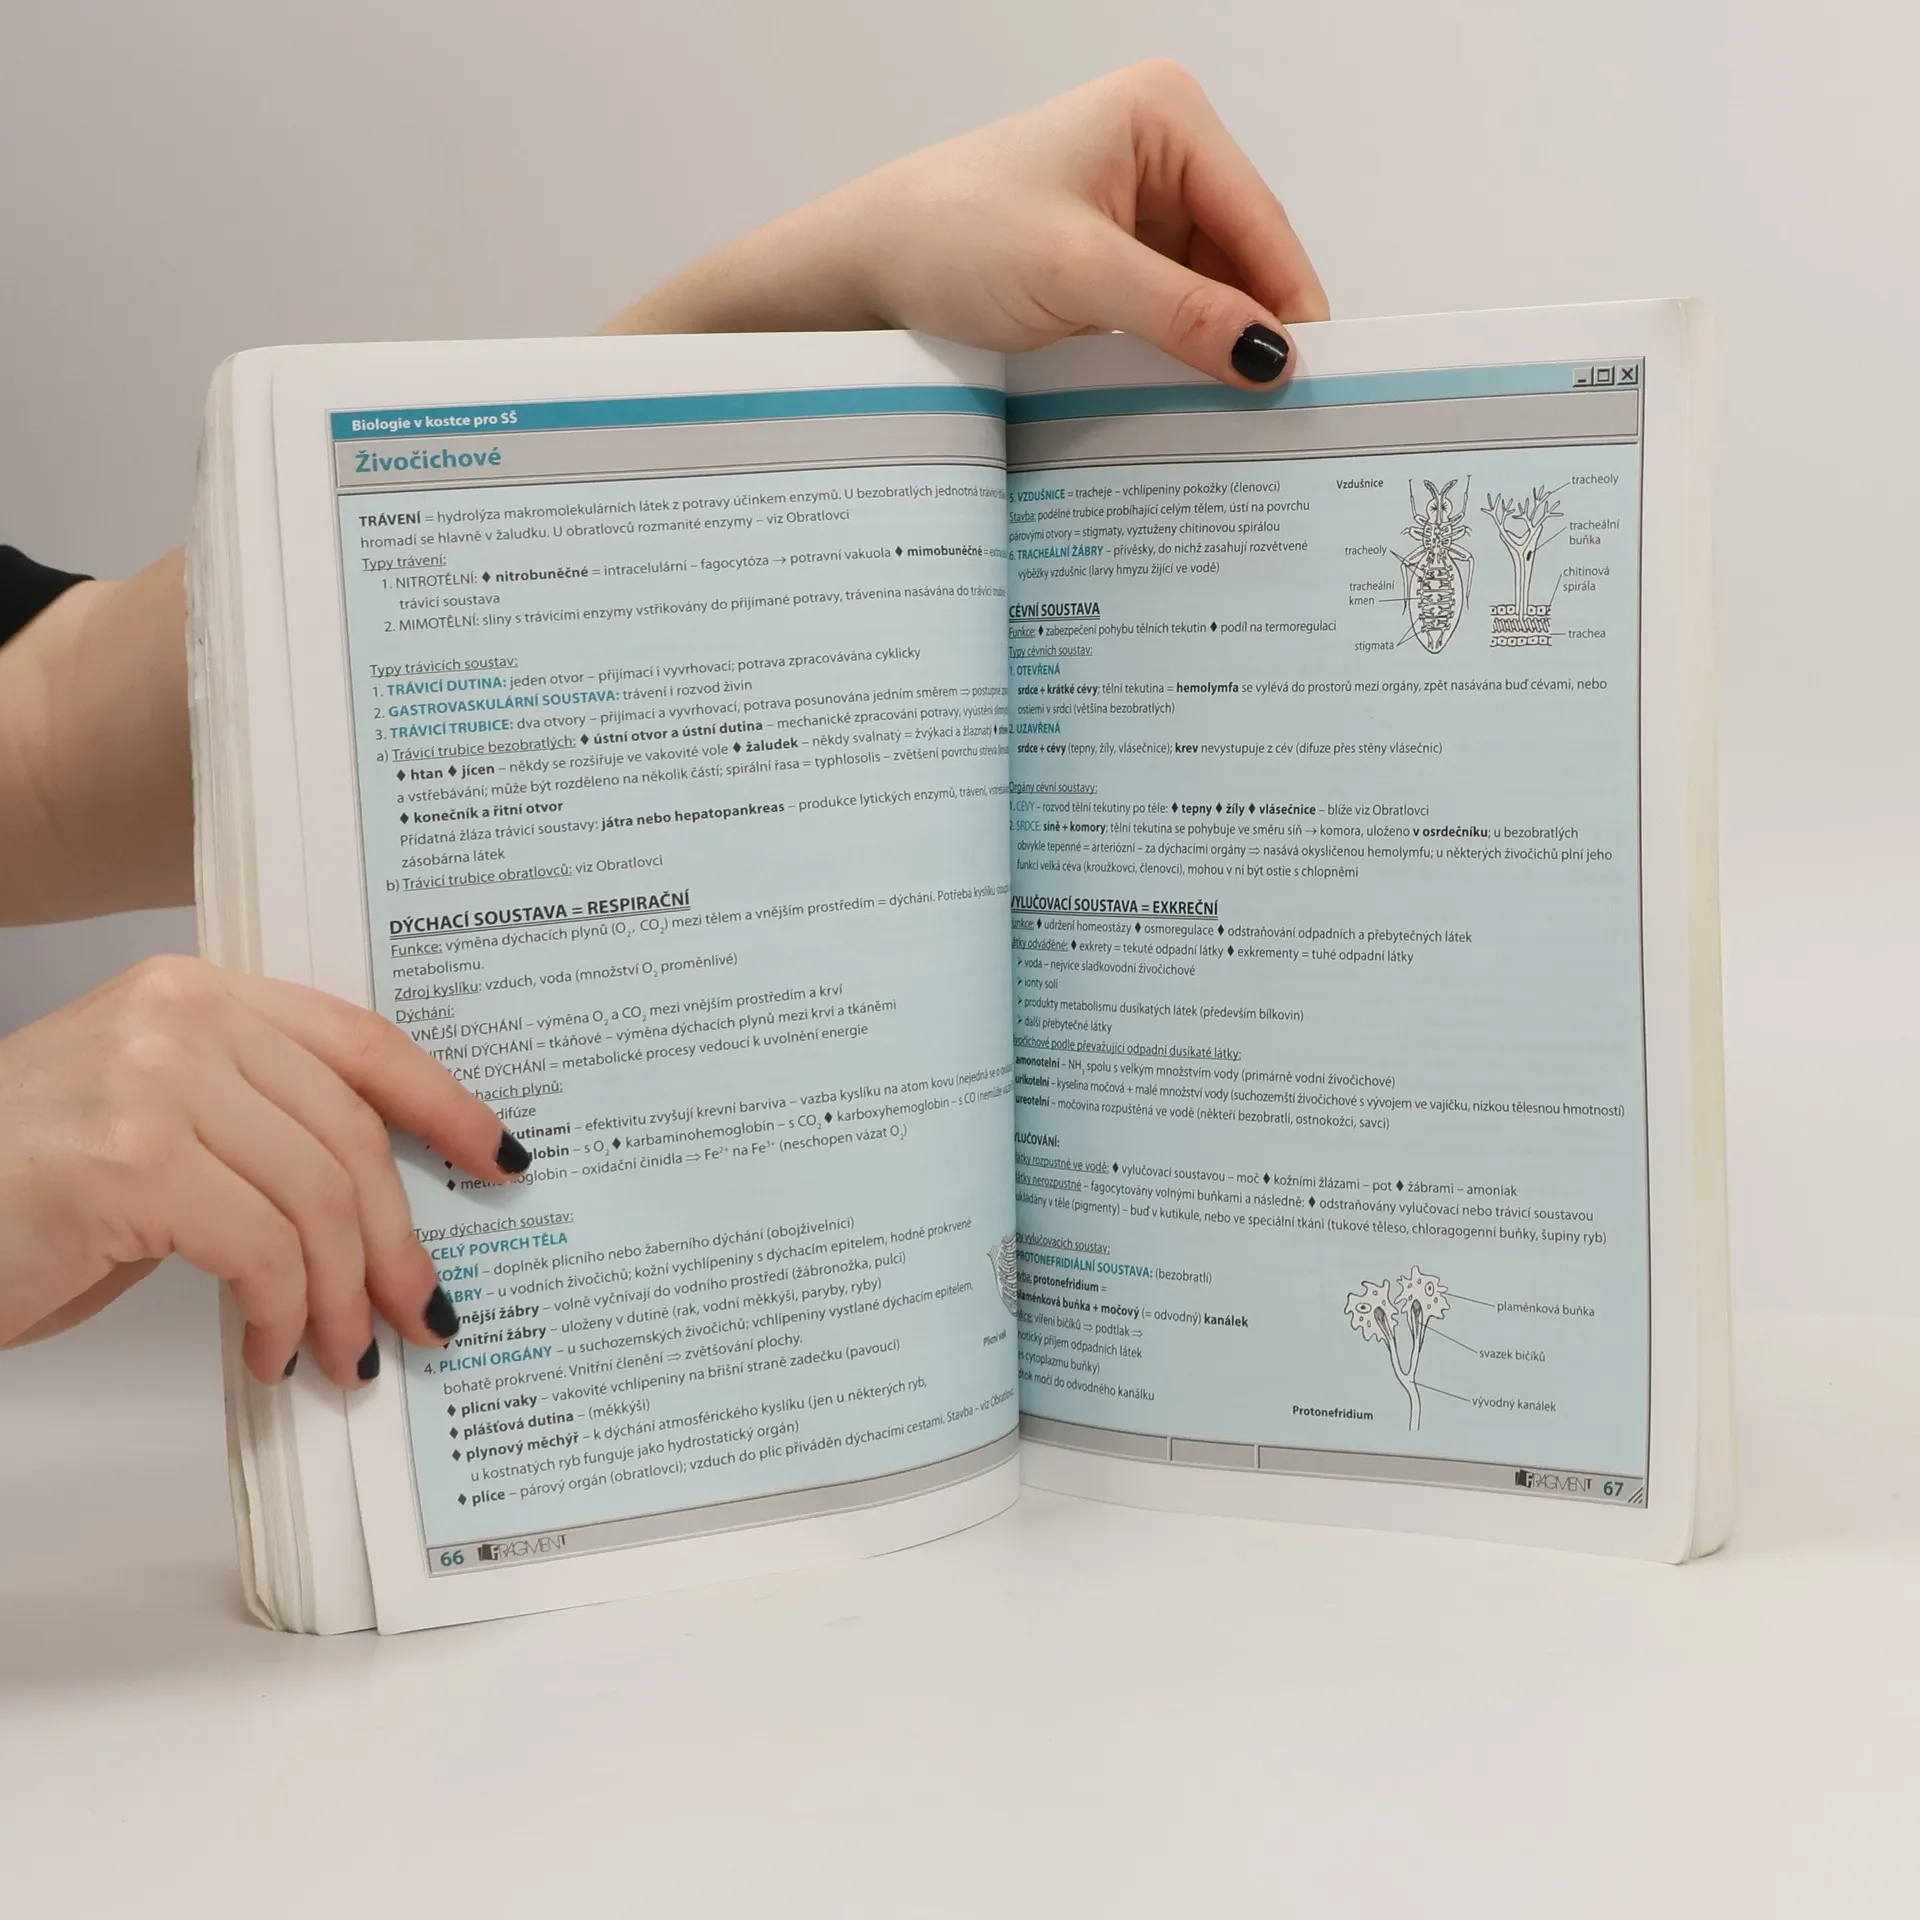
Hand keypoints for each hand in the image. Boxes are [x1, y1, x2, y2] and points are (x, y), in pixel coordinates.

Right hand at [0, 956, 528, 1386]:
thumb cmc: (19, 1193)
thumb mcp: (159, 1132)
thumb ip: (262, 1132)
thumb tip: (383, 1210)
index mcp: (198, 992)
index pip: (360, 1041)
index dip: (445, 1106)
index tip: (499, 1163)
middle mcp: (181, 1014)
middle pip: (350, 1134)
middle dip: (399, 1239)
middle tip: (423, 1315)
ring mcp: (152, 1078)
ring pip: (318, 1199)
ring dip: (345, 1296)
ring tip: (346, 1355)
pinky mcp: (128, 1160)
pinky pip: (263, 1251)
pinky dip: (285, 1315)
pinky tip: (270, 1354)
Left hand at [605, 60, 1327, 386]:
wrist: (865, 272)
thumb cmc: (949, 237)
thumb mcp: (1076, 274)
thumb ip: (1180, 313)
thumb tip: (1271, 356)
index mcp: (1166, 116)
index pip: (1259, 219)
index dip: (1290, 301)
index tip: (1315, 380)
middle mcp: (1162, 153)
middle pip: (1244, 259)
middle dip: (1254, 331)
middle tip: (1280, 419)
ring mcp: (1138, 210)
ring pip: (1212, 295)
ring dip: (1216, 353)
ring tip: (1236, 422)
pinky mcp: (1113, 264)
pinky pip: (1172, 316)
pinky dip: (1181, 359)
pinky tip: (1189, 403)